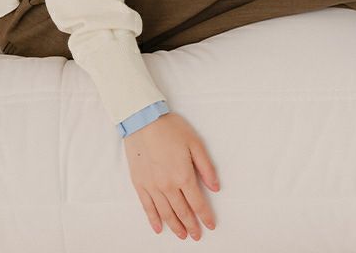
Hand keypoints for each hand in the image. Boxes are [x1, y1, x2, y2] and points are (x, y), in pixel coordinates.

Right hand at [123, 111, 219, 239]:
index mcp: (184, 175)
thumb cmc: (170, 128)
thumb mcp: (195, 143)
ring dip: (175, 226)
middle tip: (196, 235)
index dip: (205, 216)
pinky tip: (159, 228)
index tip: (210, 225)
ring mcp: (152, 187)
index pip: (198, 203)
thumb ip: (206, 167)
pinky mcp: (139, 184)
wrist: (143, 120)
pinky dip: (154, 219)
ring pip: (166, 213)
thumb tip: (215, 187)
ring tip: (182, 235)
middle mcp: (168, 186)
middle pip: (182, 212)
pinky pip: (147, 207)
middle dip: (191, 225)